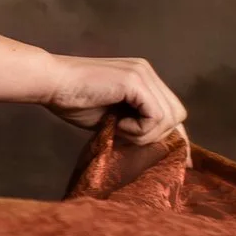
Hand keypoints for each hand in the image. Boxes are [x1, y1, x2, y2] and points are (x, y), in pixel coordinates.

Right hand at [36, 53, 187, 147]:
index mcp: (144, 78)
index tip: (183, 163)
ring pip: (170, 117)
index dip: (176, 137)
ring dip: (145, 133)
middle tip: (126, 134)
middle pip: (178, 115)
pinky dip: (139, 128)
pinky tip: (118, 124)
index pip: (173, 110)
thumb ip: (136, 125)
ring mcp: (143, 74)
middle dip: (156, 134)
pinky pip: (156, 116)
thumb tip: (158, 149)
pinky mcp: (135, 81)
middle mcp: (148, 73)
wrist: (52, 83)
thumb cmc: (74, 101)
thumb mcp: (113, 118)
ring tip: (119, 128)